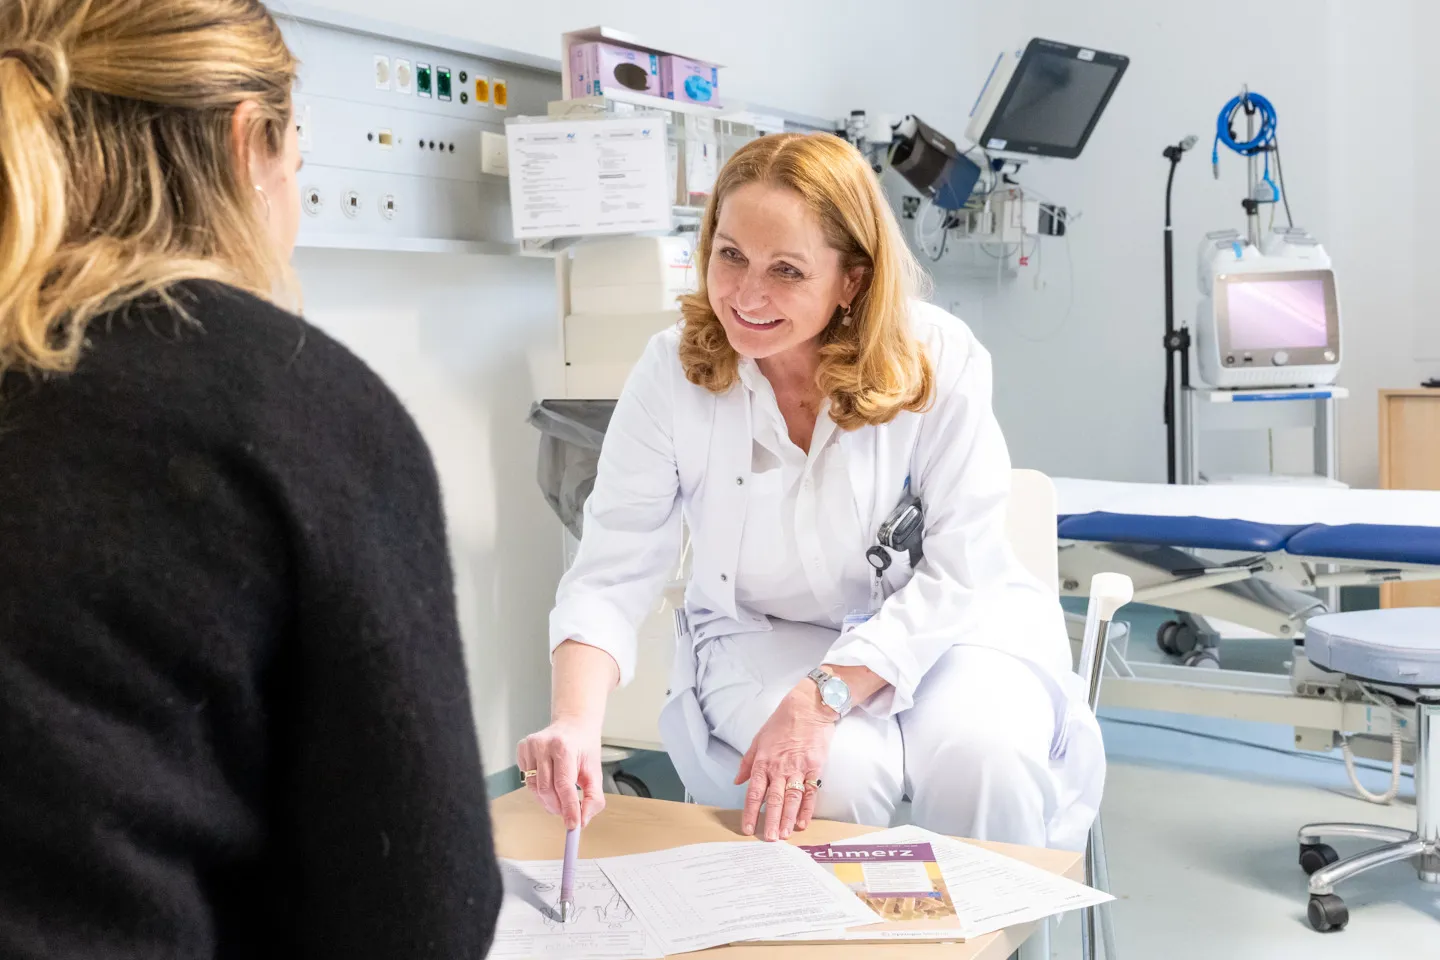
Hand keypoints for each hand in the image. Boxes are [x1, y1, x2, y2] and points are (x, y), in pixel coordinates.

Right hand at [517, 719, 604, 829]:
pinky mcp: (522, 749)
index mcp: (564, 746)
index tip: (573, 825)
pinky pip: (527, 780)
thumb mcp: (595, 771)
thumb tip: (583, 820)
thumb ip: (593, 798)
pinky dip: (539, 789)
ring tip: (560, 797)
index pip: (564, 785)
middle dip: (558, 807)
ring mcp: (530, 746)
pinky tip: (549, 779)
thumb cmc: (584, 748)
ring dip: (548, 801)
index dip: (568, 808)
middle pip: (546, 789)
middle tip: (568, 813)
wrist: (573, 725)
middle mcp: (544, 744)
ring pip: (535, 788)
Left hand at [734, 682, 835, 840]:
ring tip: (783, 835)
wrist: (808, 708)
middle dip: (769, 821)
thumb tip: (737, 781)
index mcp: (763, 762)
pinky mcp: (814, 767)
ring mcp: (797, 768)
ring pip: (791, 799)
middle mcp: (779, 767)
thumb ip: (747, 762)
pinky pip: (810, 792)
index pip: (754, 792)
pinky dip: (807, 808)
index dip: (750, 812)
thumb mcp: (758, 739)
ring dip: (787, 819)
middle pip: (773, 800)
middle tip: (768, 839)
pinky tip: (802, 822)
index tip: (748, 828)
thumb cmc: (782, 722)